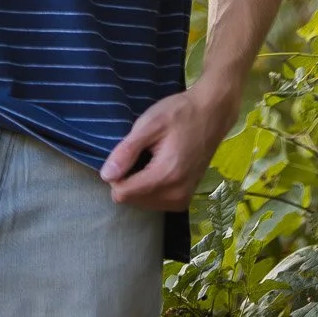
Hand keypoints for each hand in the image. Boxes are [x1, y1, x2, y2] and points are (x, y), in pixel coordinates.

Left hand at [99, 83, 237, 208]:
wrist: (212, 114)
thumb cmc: (179, 113)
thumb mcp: (149, 124)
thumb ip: (127, 151)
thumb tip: (106, 176)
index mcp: (166, 176)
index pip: (123, 194)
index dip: (116, 173)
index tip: (126, 153)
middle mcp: (176, 195)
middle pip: (131, 200)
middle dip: (129, 178)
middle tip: (142, 152)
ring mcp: (182, 200)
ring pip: (142, 203)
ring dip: (139, 183)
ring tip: (152, 157)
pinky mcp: (185, 200)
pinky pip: (155, 202)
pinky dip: (150, 187)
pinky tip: (158, 166)